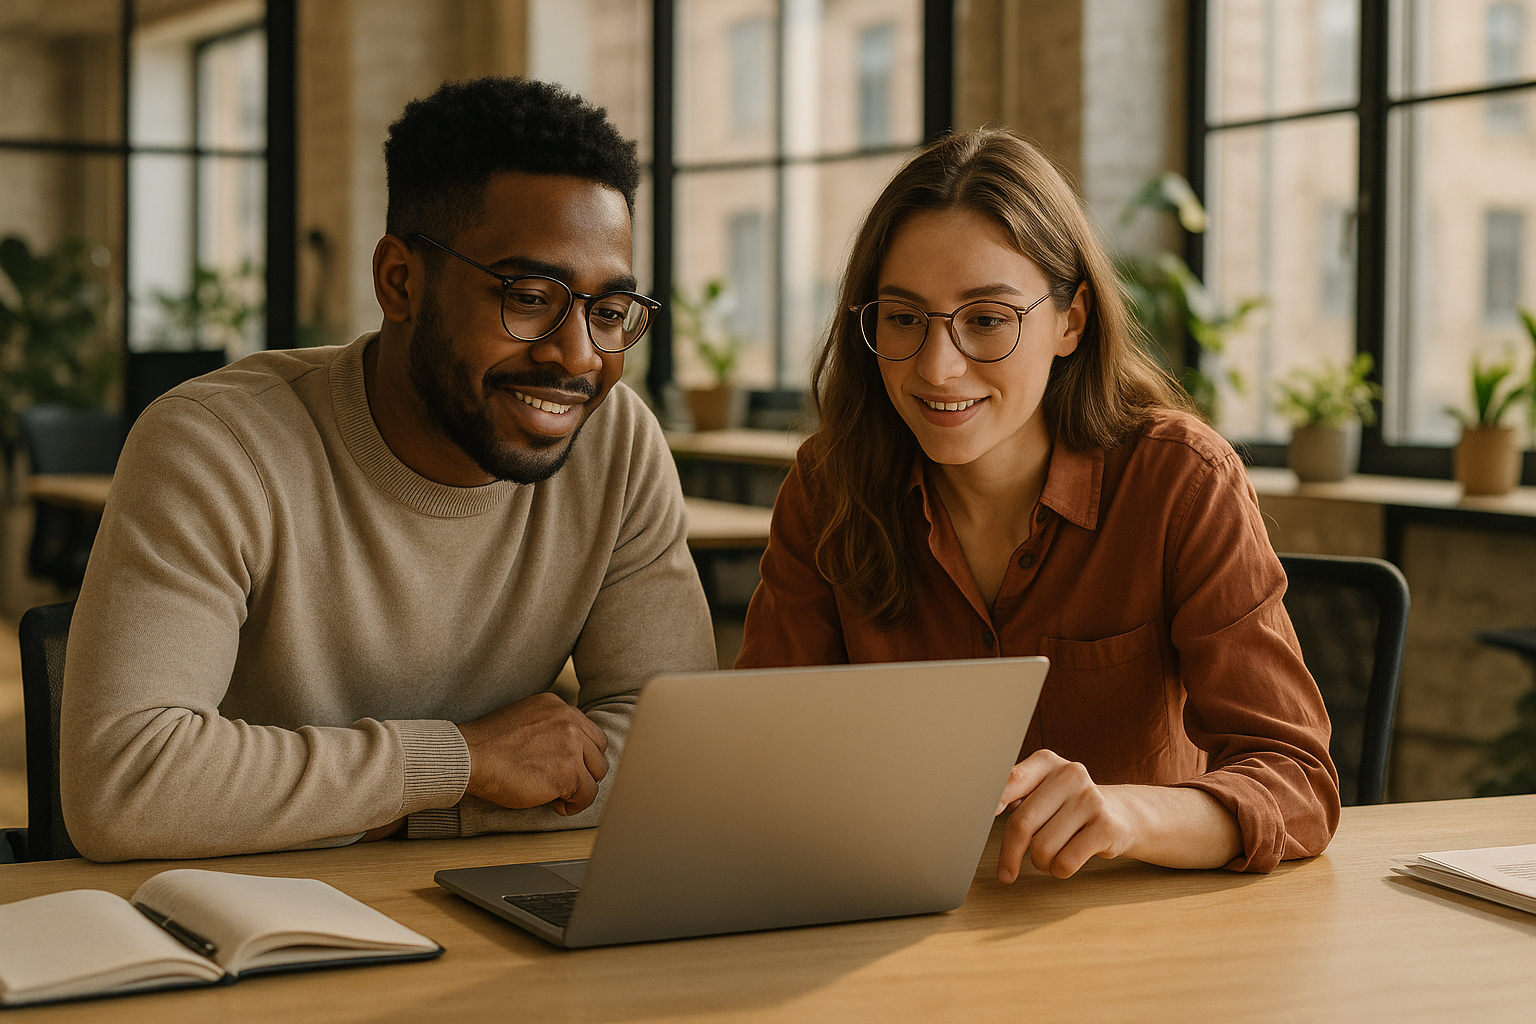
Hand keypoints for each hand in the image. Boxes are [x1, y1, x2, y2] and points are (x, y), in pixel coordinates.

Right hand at [456, 692, 609, 814]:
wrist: (468, 757)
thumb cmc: (485, 745)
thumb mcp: (523, 720)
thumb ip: (547, 728)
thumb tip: (562, 750)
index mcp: (557, 706)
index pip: (587, 731)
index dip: (580, 754)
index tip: (565, 767)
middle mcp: (569, 720)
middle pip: (598, 751)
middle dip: (584, 770)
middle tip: (564, 784)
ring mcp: (571, 745)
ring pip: (596, 773)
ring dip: (580, 788)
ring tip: (559, 796)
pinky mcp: (568, 772)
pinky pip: (587, 795)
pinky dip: (574, 805)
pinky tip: (556, 806)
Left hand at [994, 749, 1137, 881]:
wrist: (1123, 814)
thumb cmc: (1069, 806)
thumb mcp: (1044, 789)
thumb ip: (1015, 793)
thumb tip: (980, 810)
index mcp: (1047, 762)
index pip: (1012, 780)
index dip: (993, 801)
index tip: (978, 818)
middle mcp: (1070, 775)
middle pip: (1022, 823)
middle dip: (1010, 853)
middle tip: (1005, 872)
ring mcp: (1090, 799)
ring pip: (1042, 848)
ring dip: (1040, 863)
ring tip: (1049, 857)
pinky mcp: (1106, 826)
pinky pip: (1065, 862)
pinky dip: (1059, 870)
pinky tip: (1064, 862)